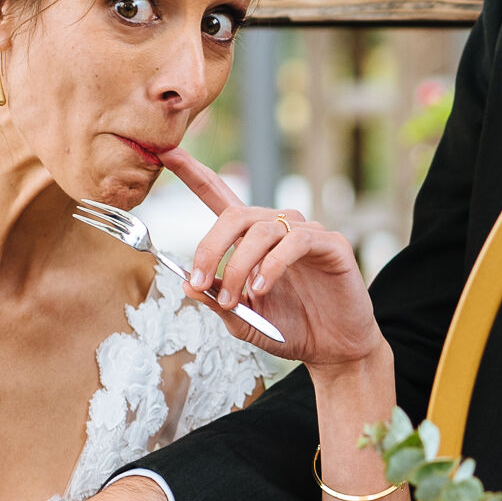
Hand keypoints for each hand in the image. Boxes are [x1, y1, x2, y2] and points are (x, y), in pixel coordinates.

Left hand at [161, 152, 386, 370]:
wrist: (334, 349)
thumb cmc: (290, 330)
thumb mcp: (244, 319)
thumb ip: (218, 300)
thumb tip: (186, 283)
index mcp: (251, 240)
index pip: (219, 197)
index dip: (194, 174)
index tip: (167, 151)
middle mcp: (277, 229)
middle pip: (234, 216)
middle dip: (209, 248)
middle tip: (198, 282)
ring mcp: (305, 233)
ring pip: (262, 230)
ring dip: (238, 266)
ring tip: (236, 299)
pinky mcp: (331, 244)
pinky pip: (296, 242)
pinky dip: (272, 265)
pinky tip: (262, 288)